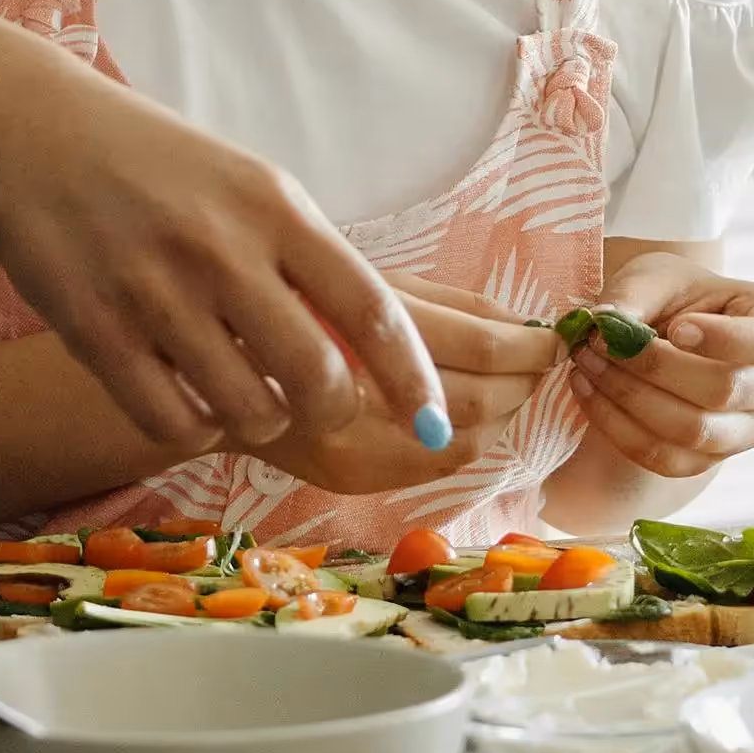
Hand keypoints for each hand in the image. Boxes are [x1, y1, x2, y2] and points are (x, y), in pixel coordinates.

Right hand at [0, 54, 448, 456]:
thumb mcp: (248, 186)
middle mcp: (222, 251)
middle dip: (334, 409)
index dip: (414, 378)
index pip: (372, 309)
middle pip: (319, 378)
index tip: (435, 419)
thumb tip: (374, 356)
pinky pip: (173, 422)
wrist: (32, 135)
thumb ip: (305, 260)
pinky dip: (192, 425)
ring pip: (249, 410)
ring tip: (242, 390)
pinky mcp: (97, 334)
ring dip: (258, 417)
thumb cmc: (156, 163)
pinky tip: (185, 395)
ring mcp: (157, 295)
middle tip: (320, 404)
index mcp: (275, 207)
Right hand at [251, 279, 555, 498]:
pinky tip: (468, 414)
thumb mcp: (367, 276)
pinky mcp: (343, 477)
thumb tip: (520, 326)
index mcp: (356, 316)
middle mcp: (349, 389)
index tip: (552, 336)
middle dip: (523, 383)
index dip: (527, 345)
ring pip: (462, 443)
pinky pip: (431, 467)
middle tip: (540, 360)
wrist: (201, 358)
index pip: (475, 344)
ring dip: (501, 414)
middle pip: (476, 401)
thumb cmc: (290, 297)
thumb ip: (446, 305)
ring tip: (509, 384)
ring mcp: (344, 446)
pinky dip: (467, 439)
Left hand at [578, 250, 753, 473]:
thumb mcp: (656, 276)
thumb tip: (602, 325)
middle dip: (654, 368)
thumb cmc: (674, 296)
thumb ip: (633, 296)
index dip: (724, 340)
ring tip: (586, 364)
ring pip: (694, 432)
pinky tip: (587, 393)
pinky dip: (618, 428)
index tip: (675, 328)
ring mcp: (747, 430)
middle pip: (725, 390)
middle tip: (599, 342)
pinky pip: (665, 458)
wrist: (668, 330)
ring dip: (629, 399)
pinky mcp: (710, 460)